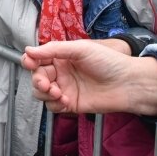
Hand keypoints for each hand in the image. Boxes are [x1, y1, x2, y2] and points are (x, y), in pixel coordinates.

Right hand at [22, 40, 156, 115]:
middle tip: (46, 84)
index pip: (37, 59)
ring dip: (45, 93)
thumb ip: (53, 50)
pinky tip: (65, 100)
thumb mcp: (80, 49)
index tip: (29, 63)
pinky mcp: (70, 104)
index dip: (29, 61)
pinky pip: (53, 106)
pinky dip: (55, 104)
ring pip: (41, 93)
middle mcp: (61, 72)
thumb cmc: (108, 61)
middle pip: (37, 77)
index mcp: (61, 57)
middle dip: (38, 81)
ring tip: (58, 93)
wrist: (128, 84)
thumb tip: (28, 50)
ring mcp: (65, 88)